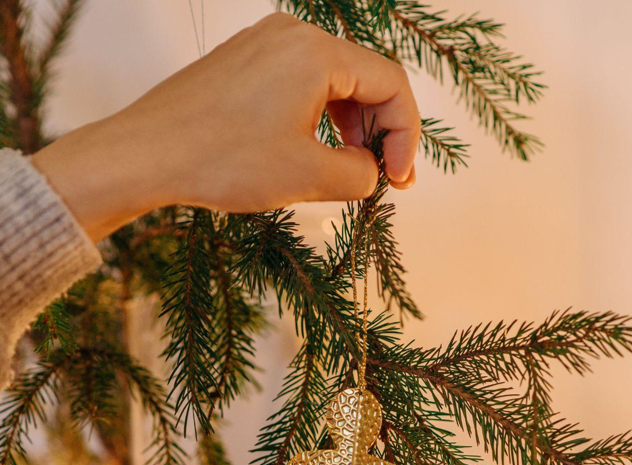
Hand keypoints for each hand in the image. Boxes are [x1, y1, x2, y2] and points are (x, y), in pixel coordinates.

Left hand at [32, 12, 419, 241]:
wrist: (145, 155)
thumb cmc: (223, 160)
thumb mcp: (309, 175)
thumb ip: (361, 174)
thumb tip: (372, 171)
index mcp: (316, 52)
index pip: (390, 84)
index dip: (406, 135)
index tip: (398, 181)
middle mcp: (293, 35)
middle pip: (365, 78)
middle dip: (380, 132)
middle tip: (383, 179)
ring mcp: (265, 45)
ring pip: (334, 83)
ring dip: (352, 128)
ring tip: (349, 170)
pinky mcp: (245, 63)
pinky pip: (302, 85)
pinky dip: (320, 119)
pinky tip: (315, 151)